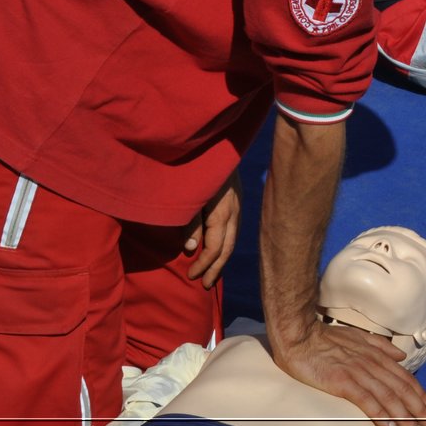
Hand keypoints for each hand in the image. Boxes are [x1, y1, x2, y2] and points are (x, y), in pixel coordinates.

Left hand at [184, 171, 240, 287]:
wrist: (219, 140)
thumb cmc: (195, 167)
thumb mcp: (187, 195)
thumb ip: (190, 222)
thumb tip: (192, 249)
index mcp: (221, 211)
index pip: (215, 247)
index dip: (204, 264)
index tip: (191, 275)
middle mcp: (233, 210)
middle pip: (228, 246)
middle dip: (216, 267)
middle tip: (204, 284)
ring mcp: (237, 203)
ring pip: (233, 237)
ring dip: (222, 257)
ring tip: (212, 272)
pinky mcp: (237, 197)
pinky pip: (234, 226)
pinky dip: (226, 242)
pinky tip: (220, 246)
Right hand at [272, 317, 425, 425]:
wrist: (301, 336)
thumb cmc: (326, 337)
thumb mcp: (358, 336)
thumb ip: (381, 346)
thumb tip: (400, 356)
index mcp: (376, 354)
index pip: (404, 377)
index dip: (419, 393)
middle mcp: (372, 363)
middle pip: (401, 388)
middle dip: (418, 409)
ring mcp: (358, 372)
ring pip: (388, 396)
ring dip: (404, 416)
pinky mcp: (343, 381)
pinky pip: (366, 400)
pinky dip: (379, 415)